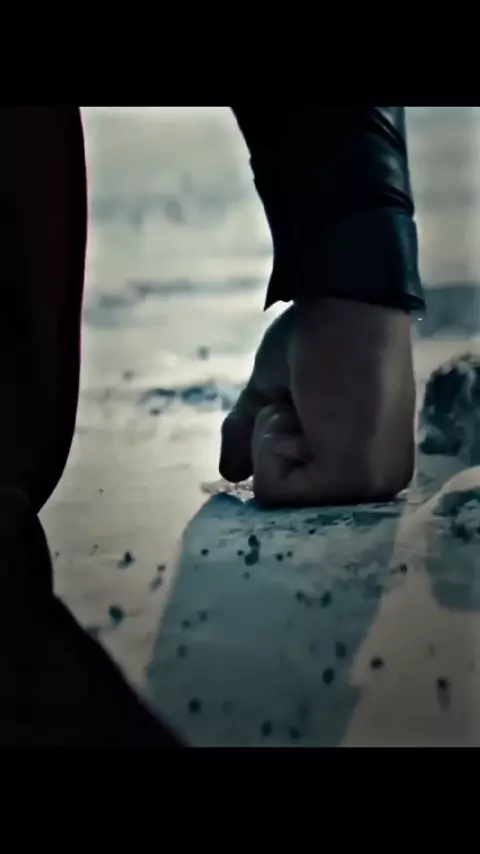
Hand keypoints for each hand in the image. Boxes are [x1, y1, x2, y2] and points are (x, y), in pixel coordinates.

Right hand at [220, 297, 415, 506]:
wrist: (346, 300)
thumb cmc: (320, 335)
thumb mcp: (273, 392)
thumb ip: (251, 434)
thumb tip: (230, 474)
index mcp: (367, 465)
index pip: (293, 485)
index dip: (276, 438)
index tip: (306, 399)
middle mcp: (376, 485)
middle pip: (279, 496)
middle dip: (272, 439)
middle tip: (307, 398)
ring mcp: (369, 488)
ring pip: (272, 496)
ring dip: (272, 437)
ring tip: (311, 399)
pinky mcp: (354, 481)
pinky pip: (272, 488)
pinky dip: (271, 441)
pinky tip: (309, 408)